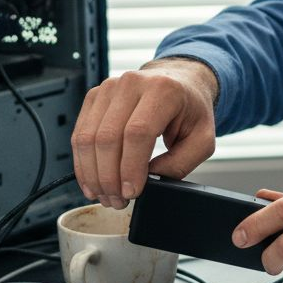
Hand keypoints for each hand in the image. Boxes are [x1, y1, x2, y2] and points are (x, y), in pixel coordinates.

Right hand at [71, 58, 218, 209]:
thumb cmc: (191, 110)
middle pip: (108, 137)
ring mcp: (109, 88)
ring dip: (93, 174)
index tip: (132, 192)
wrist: (179, 82)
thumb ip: (180, 163)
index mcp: (163, 91)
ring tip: (105, 195)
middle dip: (109, 177)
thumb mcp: (202, 140)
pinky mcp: (95, 96)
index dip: (130, 167)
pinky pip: (80, 134)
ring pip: (88, 138)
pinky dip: (83, 162)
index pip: (137, 133)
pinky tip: (92, 181)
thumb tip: (150, 182)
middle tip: (117, 201)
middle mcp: (132, 84)